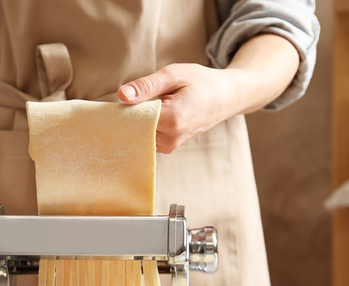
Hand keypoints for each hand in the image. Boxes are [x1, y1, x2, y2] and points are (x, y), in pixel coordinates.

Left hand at [118, 63, 237, 152]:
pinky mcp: (170, 147)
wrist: (226, 98)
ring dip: (137, 121)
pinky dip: (144, 127)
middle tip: (133, 98)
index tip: (122, 97)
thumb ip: (146, 86)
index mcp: (172, 119)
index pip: (133, 118)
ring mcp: (171, 146)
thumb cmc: (201, 82)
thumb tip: (121, 95)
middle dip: (129, 115)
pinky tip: (151, 114)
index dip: (124, 107)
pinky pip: (147, 138)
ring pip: (140, 135)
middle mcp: (171, 138)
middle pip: (135, 129)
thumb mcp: (174, 75)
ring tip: (148, 104)